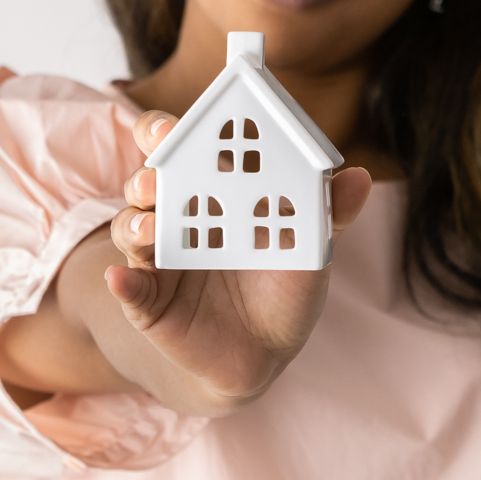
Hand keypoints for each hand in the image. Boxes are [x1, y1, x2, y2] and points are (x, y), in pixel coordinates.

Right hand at [105, 110, 371, 411]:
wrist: (266, 352)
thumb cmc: (284, 286)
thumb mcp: (309, 248)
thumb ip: (328, 212)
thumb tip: (359, 177)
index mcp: (214, 190)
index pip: (186, 147)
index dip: (175, 131)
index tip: (178, 126)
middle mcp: (177, 215)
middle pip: (149, 180)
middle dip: (149, 171)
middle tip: (159, 173)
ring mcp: (158, 257)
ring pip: (131, 227)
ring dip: (135, 224)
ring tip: (150, 228)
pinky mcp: (147, 299)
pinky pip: (129, 288)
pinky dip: (123, 282)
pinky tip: (121, 278)